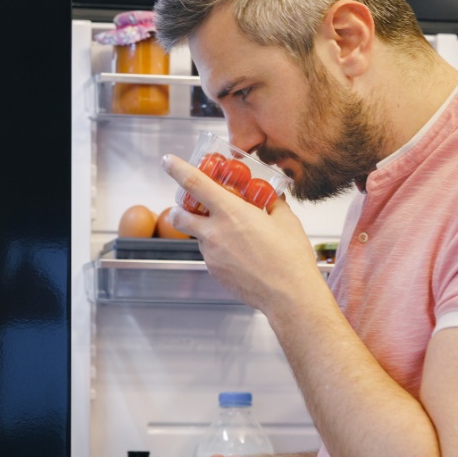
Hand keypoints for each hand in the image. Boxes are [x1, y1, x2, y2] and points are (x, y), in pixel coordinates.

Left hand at [160, 154, 327, 313]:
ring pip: (197, 237)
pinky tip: (241, 255)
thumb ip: (273, 204)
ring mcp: (211, 255)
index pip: (195, 184)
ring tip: (233, 236)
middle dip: (178, 209)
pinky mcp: (214, 272)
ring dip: (206, 231)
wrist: (288, 296)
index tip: (167, 161)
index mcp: (231, 212)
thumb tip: (272, 198)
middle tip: (190, 206)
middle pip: (178, 216)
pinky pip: (210, 256)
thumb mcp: (286, 221)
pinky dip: (219, 250)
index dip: (177, 169)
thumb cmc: (290, 258)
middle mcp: (214, 233)